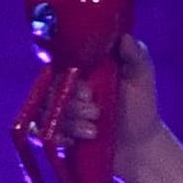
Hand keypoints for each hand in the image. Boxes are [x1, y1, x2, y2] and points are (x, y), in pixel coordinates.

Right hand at [61, 33, 165, 182]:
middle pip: (51, 91)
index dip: (69, 79)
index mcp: (79, 70)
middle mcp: (66, 88)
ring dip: (69, 123)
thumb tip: (125, 37)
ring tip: (93, 132)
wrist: (142, 145)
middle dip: (72, 104)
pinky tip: (71, 142)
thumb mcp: (141, 79)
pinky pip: (41, 134)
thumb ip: (136, 56)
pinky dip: (55, 138)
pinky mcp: (59, 134)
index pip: (59, 66)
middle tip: (96, 112)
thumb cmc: (141, 107)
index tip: (89, 92)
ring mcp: (61, 112)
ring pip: (46, 112)